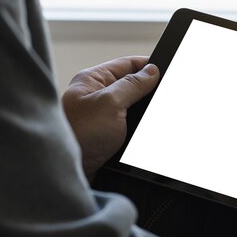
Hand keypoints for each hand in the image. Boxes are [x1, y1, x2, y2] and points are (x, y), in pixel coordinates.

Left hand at [62, 56, 159, 179]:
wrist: (68, 172)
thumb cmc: (79, 134)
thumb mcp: (110, 103)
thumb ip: (133, 85)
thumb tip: (152, 71)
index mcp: (93, 80)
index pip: (128, 64)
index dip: (149, 66)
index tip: (168, 71)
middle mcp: (96, 96)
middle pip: (132, 86)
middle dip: (149, 92)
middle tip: (164, 97)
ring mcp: (102, 118)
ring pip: (133, 109)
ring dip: (144, 115)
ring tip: (152, 118)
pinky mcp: (107, 137)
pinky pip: (130, 128)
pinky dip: (139, 131)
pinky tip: (144, 134)